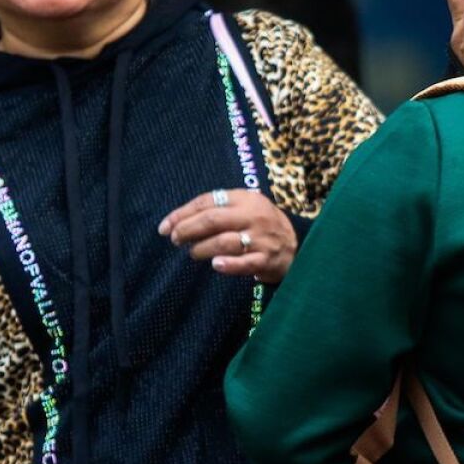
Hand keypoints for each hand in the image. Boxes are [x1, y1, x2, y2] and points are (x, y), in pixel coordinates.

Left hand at [159, 189, 297, 283]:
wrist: (298, 244)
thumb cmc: (262, 225)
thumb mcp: (246, 207)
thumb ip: (219, 208)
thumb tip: (179, 220)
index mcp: (246, 199)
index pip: (208, 201)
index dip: (182, 213)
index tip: (165, 227)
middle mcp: (253, 216)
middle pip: (213, 220)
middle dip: (187, 230)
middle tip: (175, 239)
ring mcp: (261, 239)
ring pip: (224, 242)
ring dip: (202, 248)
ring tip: (193, 253)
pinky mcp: (267, 260)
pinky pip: (245, 263)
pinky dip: (229, 264)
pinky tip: (216, 265)